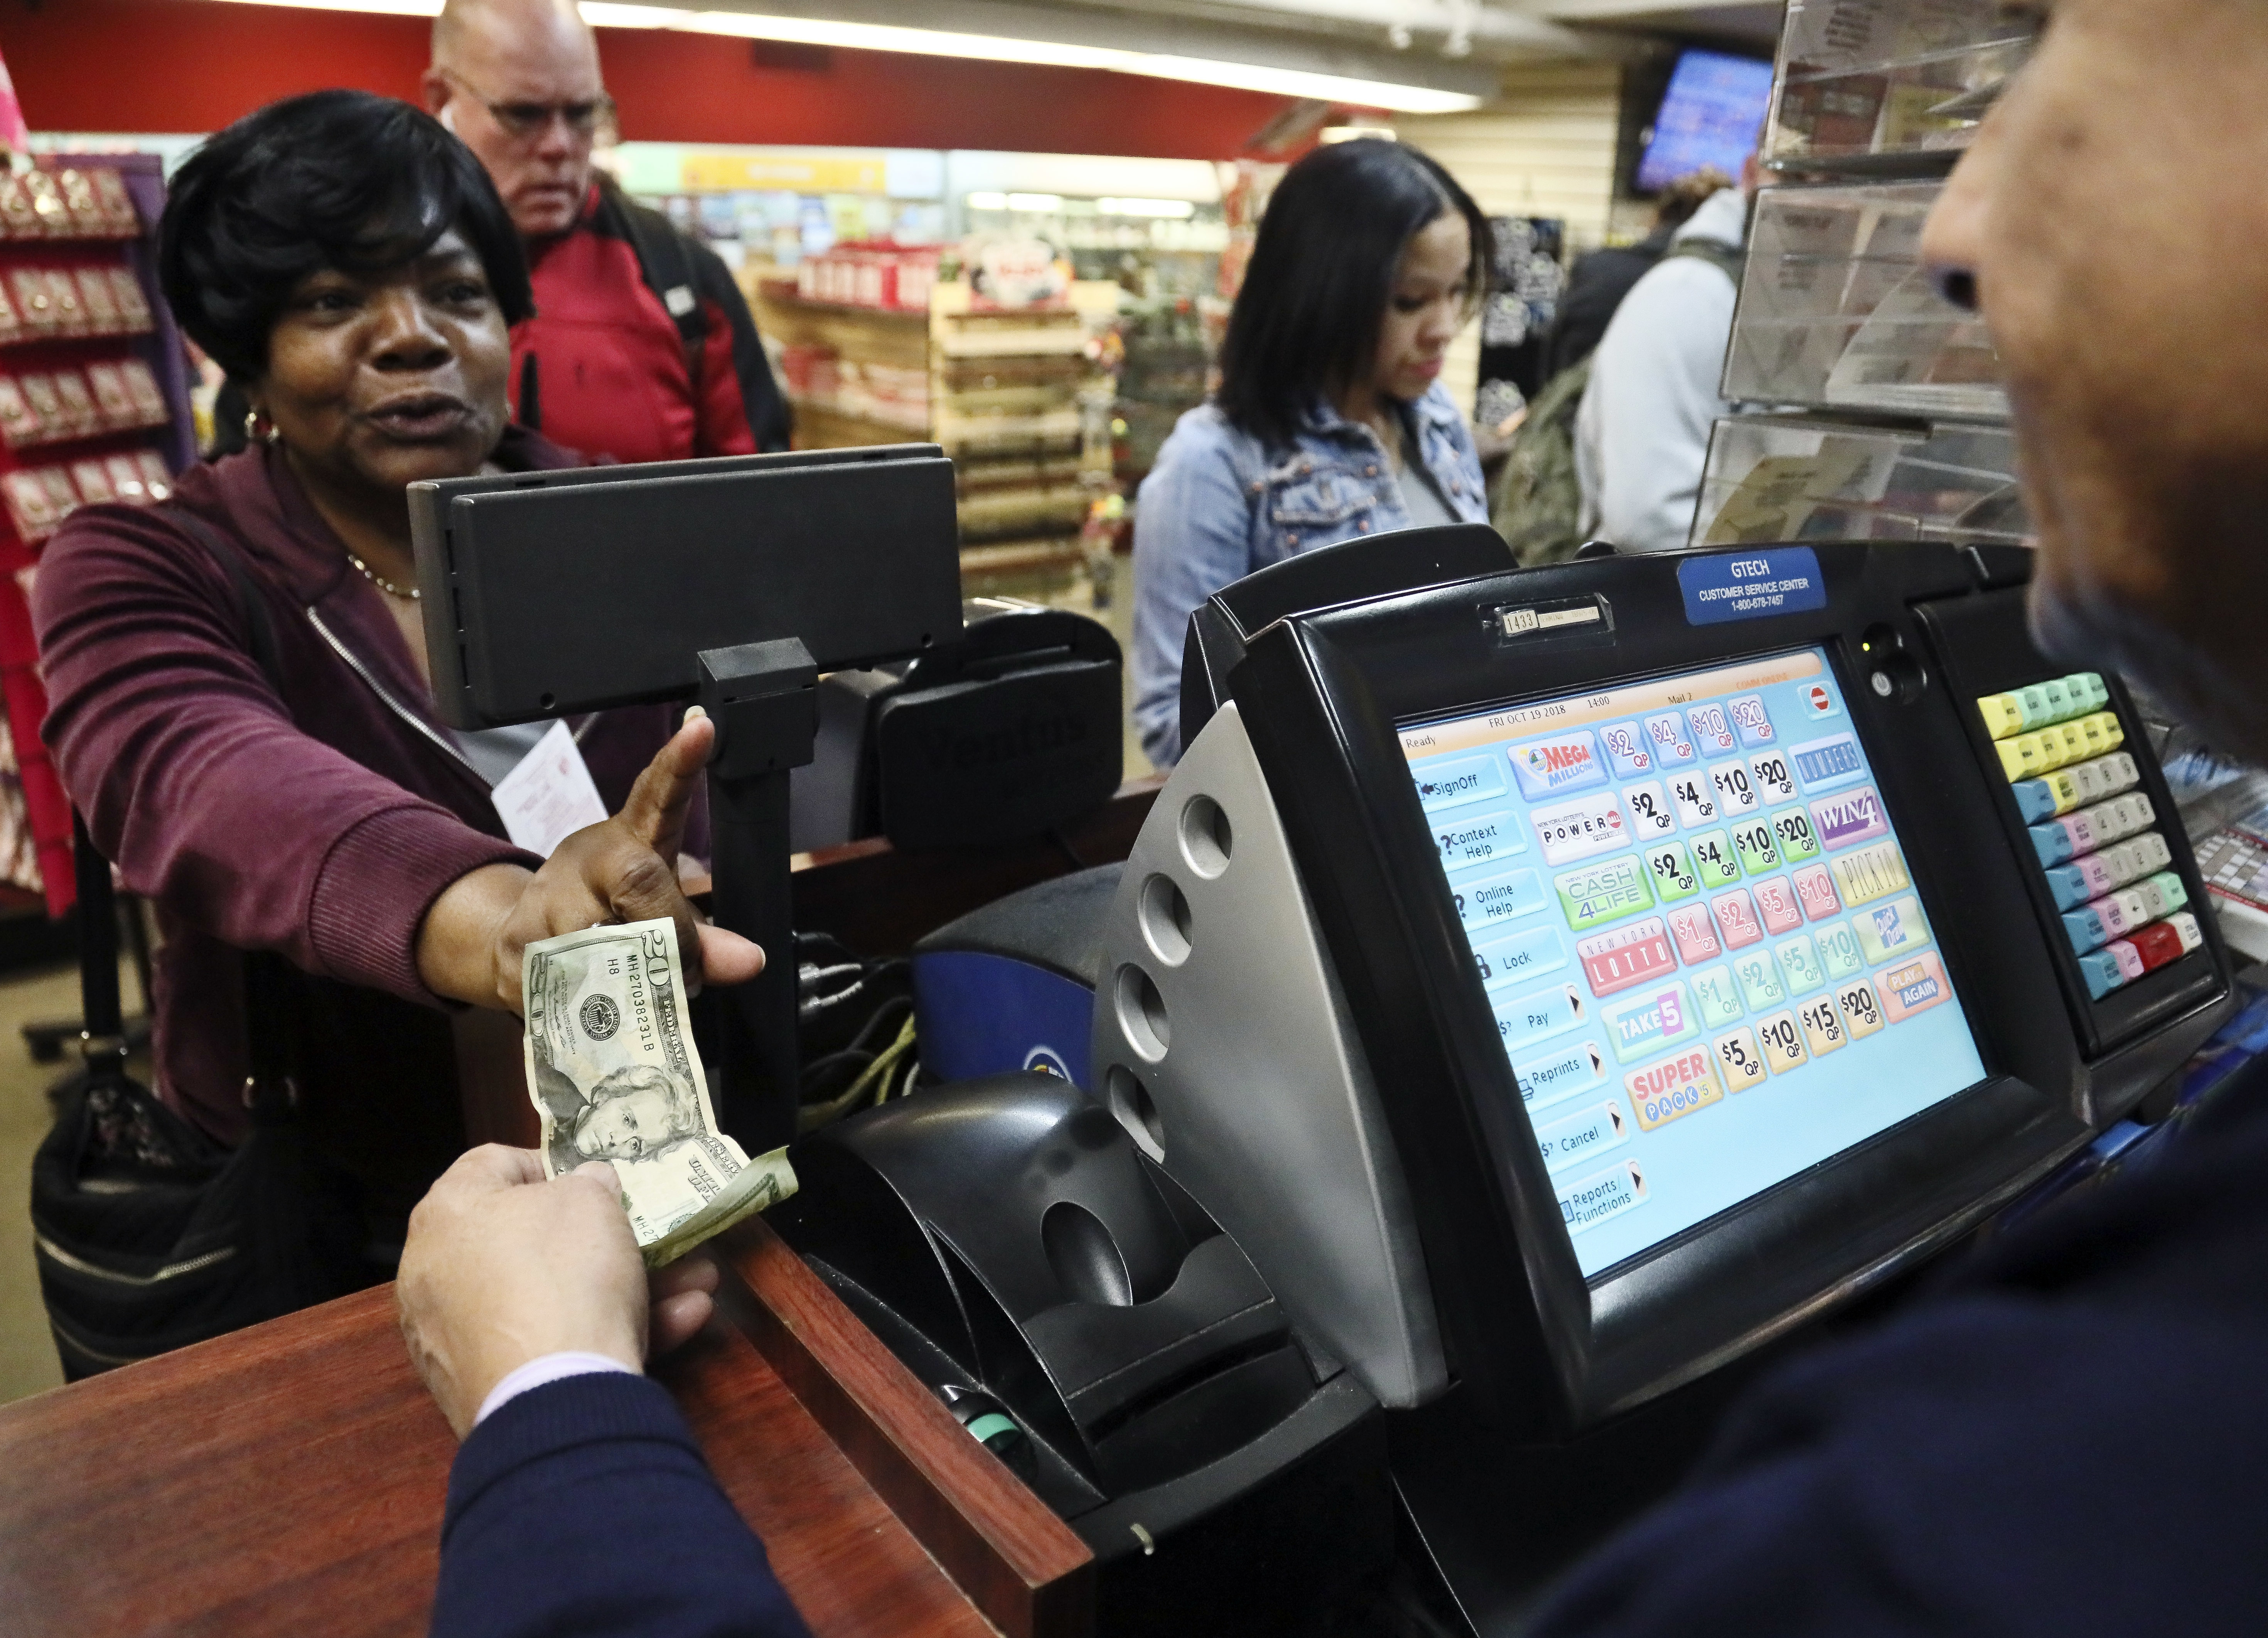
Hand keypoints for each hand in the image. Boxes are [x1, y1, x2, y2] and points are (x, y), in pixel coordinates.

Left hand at [396, 1145, 721, 1439]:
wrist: (551, 1396)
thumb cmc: (563, 1273)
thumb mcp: (593, 1201)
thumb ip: (589, 1184)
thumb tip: (586, 1187)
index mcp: (447, 1213)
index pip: (494, 1164)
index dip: (552, 1165)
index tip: (596, 1182)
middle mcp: (436, 1274)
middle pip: (529, 1241)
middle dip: (605, 1238)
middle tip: (653, 1236)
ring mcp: (455, 1337)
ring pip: (550, 1297)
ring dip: (624, 1288)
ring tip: (694, 1286)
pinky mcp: (483, 1387)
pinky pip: (546, 1345)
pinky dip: (603, 1334)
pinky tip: (676, 1326)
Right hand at [416, 708, 765, 1012]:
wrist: (514, 939)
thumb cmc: (602, 913)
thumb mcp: (655, 913)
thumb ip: (703, 933)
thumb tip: (749, 961)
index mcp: (625, 840)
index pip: (656, 793)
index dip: (679, 763)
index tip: (702, 728)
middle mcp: (585, 859)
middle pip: (640, 884)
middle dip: (671, 933)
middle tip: (686, 970)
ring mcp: (546, 903)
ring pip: (609, 941)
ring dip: (639, 978)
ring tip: (645, 989)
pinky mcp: (519, 949)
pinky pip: (574, 986)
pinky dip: (602, 1006)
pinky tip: (604, 1005)